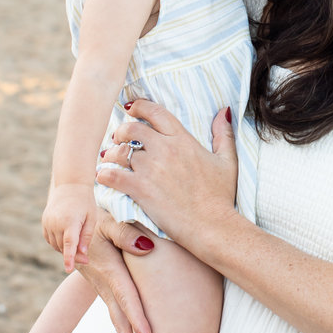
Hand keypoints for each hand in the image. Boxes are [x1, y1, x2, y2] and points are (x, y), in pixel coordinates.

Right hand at [42, 182, 96, 272]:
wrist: (70, 185)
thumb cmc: (85, 202)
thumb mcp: (91, 218)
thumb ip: (86, 237)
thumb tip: (83, 254)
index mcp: (70, 221)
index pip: (69, 244)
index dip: (69, 258)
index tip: (68, 269)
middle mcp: (56, 222)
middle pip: (62, 247)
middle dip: (72, 254)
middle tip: (85, 257)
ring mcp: (48, 222)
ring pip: (55, 245)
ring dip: (65, 248)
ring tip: (77, 241)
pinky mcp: (44, 222)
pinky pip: (50, 239)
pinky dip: (58, 242)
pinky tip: (67, 237)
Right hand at [77, 212, 155, 332]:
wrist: (73, 222)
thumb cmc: (97, 216)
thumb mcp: (111, 219)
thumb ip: (128, 232)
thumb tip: (148, 247)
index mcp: (109, 268)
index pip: (127, 297)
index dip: (137, 318)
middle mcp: (104, 283)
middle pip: (119, 319)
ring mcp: (101, 287)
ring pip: (115, 319)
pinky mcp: (102, 286)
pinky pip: (113, 312)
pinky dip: (121, 329)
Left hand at [96, 100, 238, 245]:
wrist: (212, 226)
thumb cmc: (221, 197)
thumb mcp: (228, 161)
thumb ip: (223, 134)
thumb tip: (223, 111)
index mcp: (183, 139)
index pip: (155, 112)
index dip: (139, 107)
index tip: (131, 108)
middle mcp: (165, 149)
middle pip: (132, 129)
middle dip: (121, 132)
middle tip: (119, 139)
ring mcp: (151, 168)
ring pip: (119, 152)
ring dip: (112, 155)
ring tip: (111, 161)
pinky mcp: (140, 189)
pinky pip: (112, 175)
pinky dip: (104, 175)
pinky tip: (104, 178)